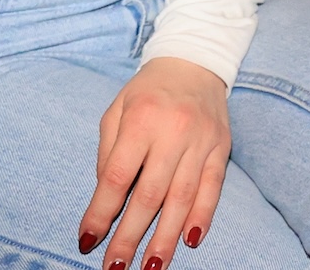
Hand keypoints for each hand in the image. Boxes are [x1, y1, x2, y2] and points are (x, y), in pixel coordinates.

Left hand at [79, 58, 230, 269]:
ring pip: (183, 196)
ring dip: (166, 236)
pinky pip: (214, 186)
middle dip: (131, 235)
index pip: (117, 176)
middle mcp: (174, 132)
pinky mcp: (222, 146)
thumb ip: (109, 154)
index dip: (101, 213)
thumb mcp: (116, 112)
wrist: (195, 61)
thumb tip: (107, 200)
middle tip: (116, 268)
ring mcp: (202, 141)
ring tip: (153, 266)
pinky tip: (191, 239)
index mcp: (141, 120)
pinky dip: (203, 215)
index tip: (87, 242)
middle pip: (150, 194)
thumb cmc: (147, 92)